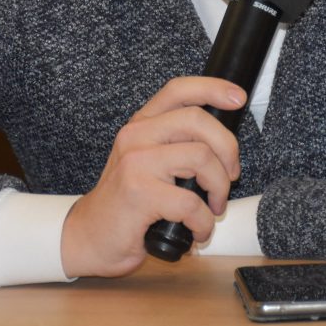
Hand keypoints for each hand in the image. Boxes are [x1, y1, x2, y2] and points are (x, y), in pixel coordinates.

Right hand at [60, 76, 244, 278]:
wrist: (88, 237)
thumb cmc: (126, 204)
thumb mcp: (147, 163)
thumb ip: (176, 144)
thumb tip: (223, 143)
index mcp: (141, 125)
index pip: (178, 90)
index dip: (212, 88)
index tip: (237, 99)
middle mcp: (136, 136)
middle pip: (198, 120)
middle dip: (228, 149)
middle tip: (230, 176)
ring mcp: (136, 163)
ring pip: (201, 157)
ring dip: (219, 188)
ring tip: (212, 207)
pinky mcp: (139, 194)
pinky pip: (191, 203)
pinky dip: (204, 222)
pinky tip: (197, 231)